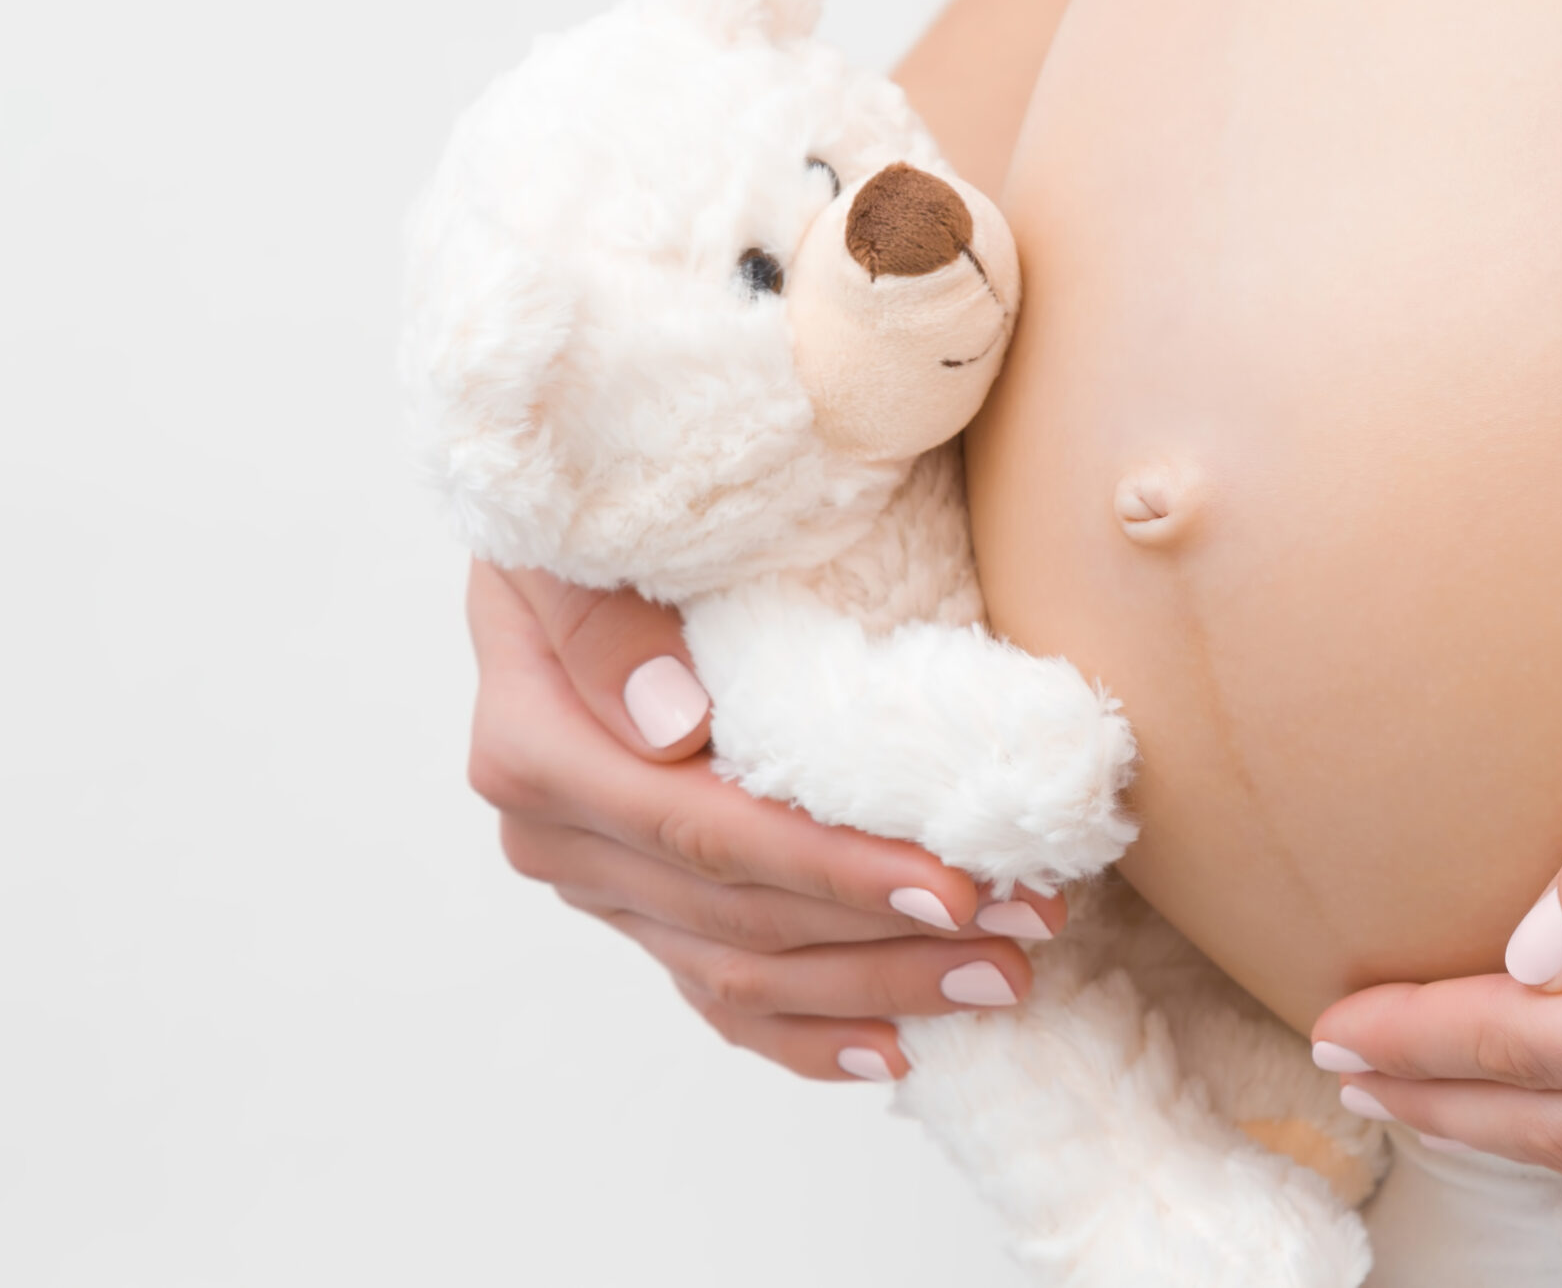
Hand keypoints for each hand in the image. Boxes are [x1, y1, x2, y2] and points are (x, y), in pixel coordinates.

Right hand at [464, 560, 1062, 1081]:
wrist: (572, 536)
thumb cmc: (607, 515)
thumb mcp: (584, 535)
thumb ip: (609, 622)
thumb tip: (675, 727)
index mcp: (535, 745)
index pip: (704, 830)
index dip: (834, 870)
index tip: (953, 885)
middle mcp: (554, 835)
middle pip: (740, 915)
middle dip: (893, 931)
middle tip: (1026, 919)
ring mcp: (597, 884)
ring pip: (743, 971)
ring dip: (881, 984)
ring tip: (1004, 972)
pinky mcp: (638, 909)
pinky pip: (720, 996)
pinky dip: (808, 1032)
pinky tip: (895, 1047)